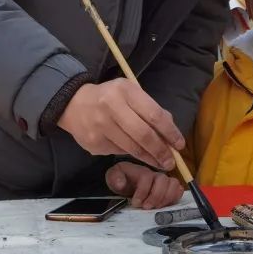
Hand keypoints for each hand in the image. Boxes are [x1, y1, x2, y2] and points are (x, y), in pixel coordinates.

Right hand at [57, 80, 183, 169]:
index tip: (179, 145)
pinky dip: (129, 154)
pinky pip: (118, 152)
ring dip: (148, 158)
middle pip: (143, 134)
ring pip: (131, 148)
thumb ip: (151, 109)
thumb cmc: (109, 97)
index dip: (169, 132)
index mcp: (124, 91)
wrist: (73, 104)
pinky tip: (134, 152)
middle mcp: (111, 107)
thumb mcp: (130, 93)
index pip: (153, 114)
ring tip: (159, 162)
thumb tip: (170, 133)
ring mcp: (100, 126)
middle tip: (170, 162)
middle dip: (160, 151)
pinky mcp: (94, 143)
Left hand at [106, 162, 184, 209]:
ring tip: (156, 208)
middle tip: (146, 207)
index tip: (135, 203)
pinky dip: (174, 199)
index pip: (147, 177)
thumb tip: (121, 184)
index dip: (142, 191)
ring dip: (166, 198)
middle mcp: (155, 174)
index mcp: (141, 170)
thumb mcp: (114, 177)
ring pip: (174, 184)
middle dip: (155, 196)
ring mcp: (164, 181)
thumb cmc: (122, 178)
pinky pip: (179, 191)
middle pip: (163, 180)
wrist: (127, 181)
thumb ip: (115, 178)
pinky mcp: (170, 190)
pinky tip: (164, 207)